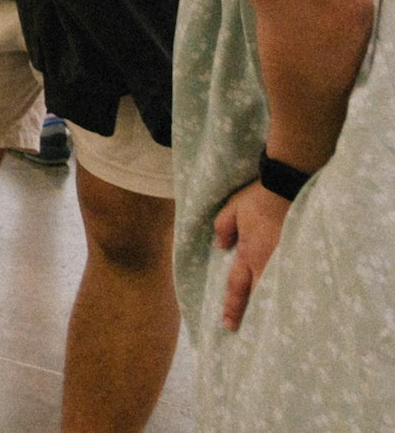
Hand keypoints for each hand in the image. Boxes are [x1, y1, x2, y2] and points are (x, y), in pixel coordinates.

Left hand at [213, 178, 289, 330]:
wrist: (288, 187)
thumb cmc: (258, 199)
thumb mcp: (232, 210)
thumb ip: (223, 228)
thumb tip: (219, 246)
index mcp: (249, 254)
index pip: (237, 287)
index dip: (233, 307)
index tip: (228, 325)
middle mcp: (268, 262)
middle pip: (260, 295)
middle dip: (254, 315)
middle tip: (249, 333)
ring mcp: (286, 260)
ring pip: (278, 290)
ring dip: (273, 306)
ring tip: (274, 326)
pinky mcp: (301, 254)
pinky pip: (294, 278)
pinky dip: (290, 290)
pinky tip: (294, 301)